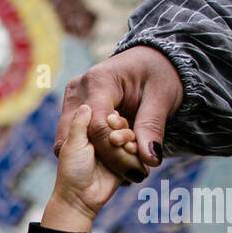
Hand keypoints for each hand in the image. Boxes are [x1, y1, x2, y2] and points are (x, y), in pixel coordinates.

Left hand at [44, 104, 133, 229]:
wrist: (80, 199)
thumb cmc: (72, 171)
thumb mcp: (73, 145)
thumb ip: (79, 125)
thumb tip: (85, 105)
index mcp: (89, 132)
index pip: (106, 115)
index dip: (110, 116)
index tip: (110, 119)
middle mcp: (104, 139)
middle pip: (121, 124)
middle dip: (122, 128)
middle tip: (116, 137)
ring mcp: (116, 150)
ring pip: (131, 136)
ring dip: (129, 139)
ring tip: (124, 146)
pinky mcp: (126, 161)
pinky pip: (137, 151)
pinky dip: (137, 150)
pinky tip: (132, 151)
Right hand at [53, 45, 182, 181]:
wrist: (148, 61)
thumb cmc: (158, 74)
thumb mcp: (162, 98)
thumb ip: (152, 128)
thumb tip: (150, 160)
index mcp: (99, 81)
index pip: (98, 127)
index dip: (115, 154)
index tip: (136, 170)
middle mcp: (77, 89)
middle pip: (79, 137)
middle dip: (105, 158)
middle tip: (134, 168)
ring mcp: (70, 100)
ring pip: (69, 142)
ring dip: (96, 156)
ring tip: (126, 157)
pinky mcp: (71, 110)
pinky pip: (73, 139)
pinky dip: (92, 150)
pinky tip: (115, 151)